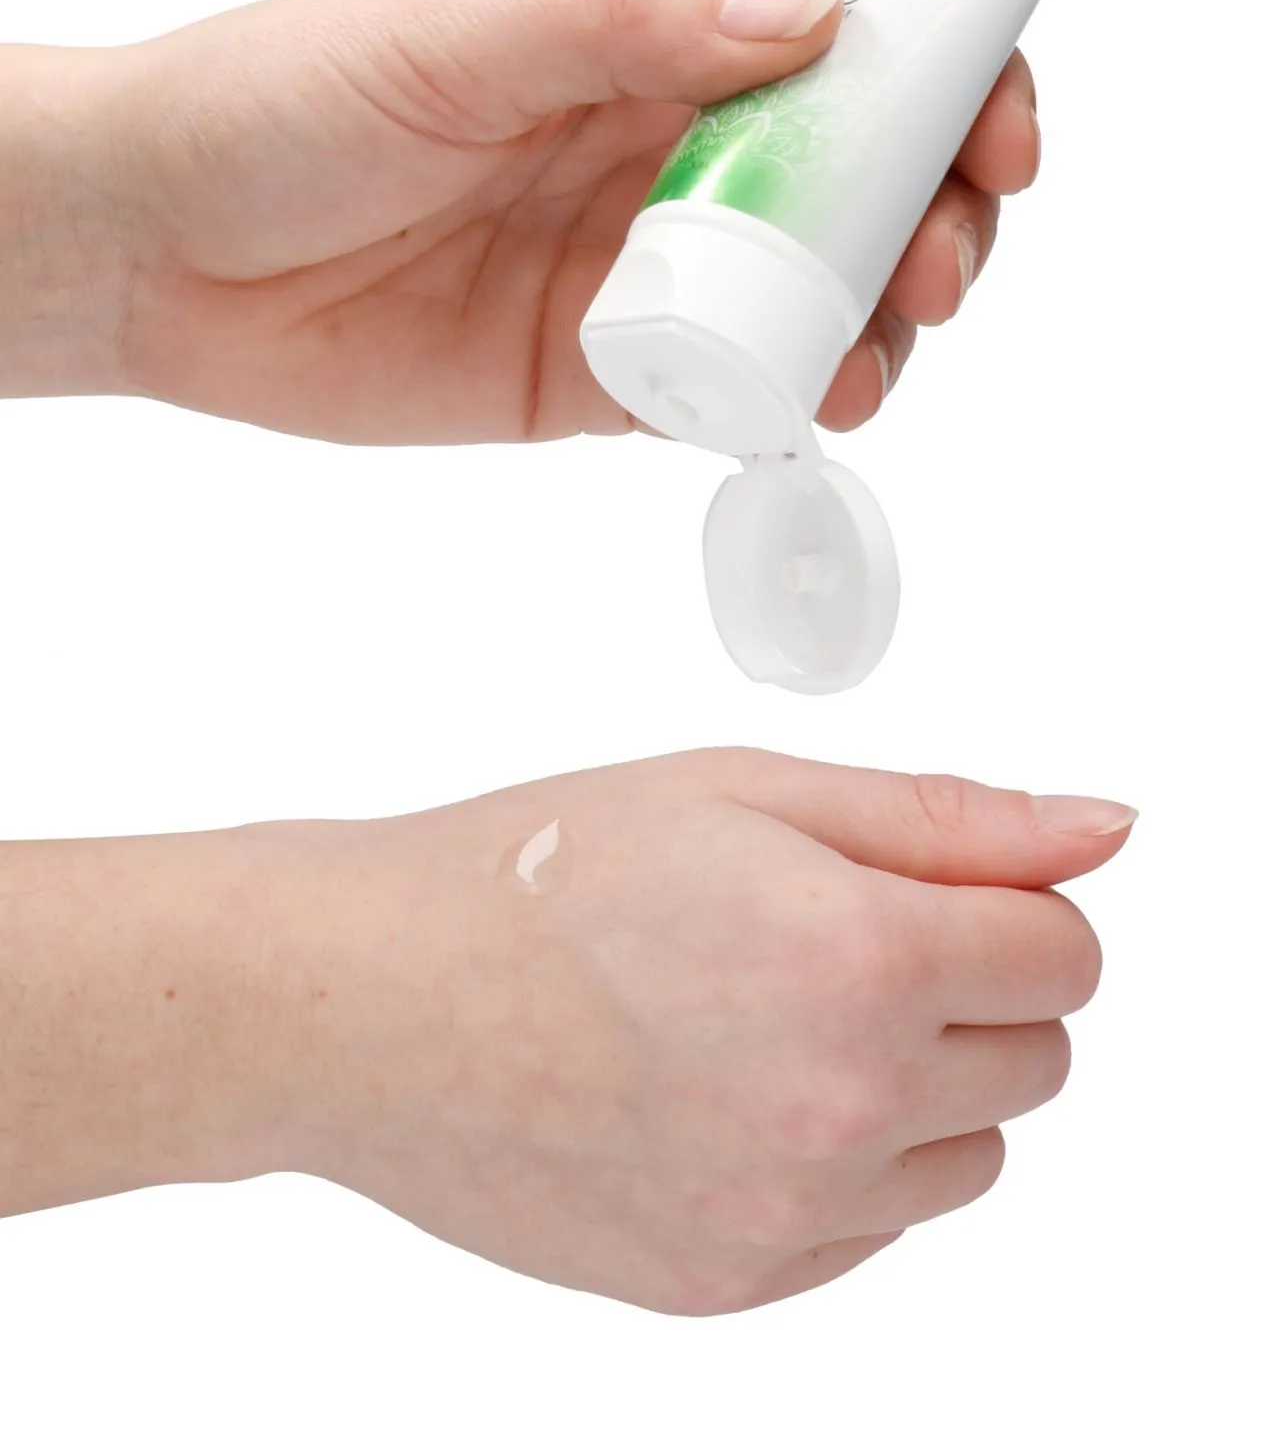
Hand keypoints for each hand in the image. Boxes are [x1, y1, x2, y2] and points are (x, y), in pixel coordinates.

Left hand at [2, 0, 1037, 438]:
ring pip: (821, 292)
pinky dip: (791, 401)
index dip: (949, 75)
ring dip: (879, 321)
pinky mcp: (608, 374)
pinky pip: (735, 389)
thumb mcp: (461, 32)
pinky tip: (806, 406)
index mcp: (651, 26)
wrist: (168, 253)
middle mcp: (670, 143)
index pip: (848, 35)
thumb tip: (809, 7)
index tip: (996, 130)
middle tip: (934, 262)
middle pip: (866, 173)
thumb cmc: (289, 100)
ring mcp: (649, 264)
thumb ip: (630, 14)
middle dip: (934, 215)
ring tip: (867, 352)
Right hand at [250, 751, 1130, 1313]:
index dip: (1010, 904)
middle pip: (1039, 1058)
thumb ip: (947, 818)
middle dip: (974, 988)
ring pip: (971, 1158)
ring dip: (920, 1086)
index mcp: (859, 957)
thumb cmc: (535, 876)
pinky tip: (730, 1092)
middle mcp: (842, 1104)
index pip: (1067, 953)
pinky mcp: (730, 1285)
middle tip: (842, 939)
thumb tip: (1100, 830)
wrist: (371, 999)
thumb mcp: (747, 789)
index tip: (939, 889)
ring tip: (778, 1016)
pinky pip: (871, 1232)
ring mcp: (787, 1213)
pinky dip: (840, 1165)